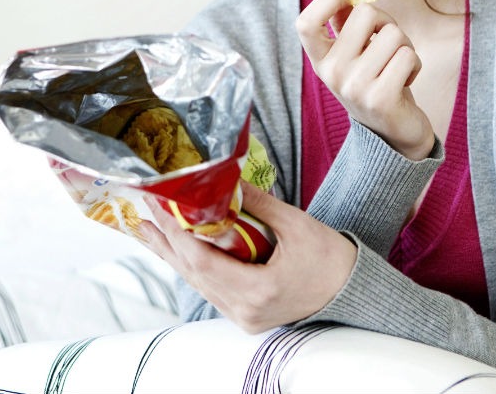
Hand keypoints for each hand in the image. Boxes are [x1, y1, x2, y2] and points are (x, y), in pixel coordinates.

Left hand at [139, 182, 356, 333]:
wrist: (351, 290)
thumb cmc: (330, 257)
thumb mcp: (296, 224)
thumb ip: (258, 204)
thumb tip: (225, 179)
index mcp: (258, 290)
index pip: (202, 261)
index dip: (175, 233)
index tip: (158, 207)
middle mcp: (245, 310)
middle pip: (193, 273)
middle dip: (166, 240)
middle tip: (144, 210)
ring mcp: (243, 317)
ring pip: (197, 283)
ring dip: (173, 254)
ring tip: (148, 228)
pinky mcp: (245, 315)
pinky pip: (210, 289)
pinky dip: (192, 266)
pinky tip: (176, 249)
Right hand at [296, 0, 435, 159]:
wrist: (392, 134)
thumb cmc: (375, 81)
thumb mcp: (353, 55)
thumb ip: (346, 25)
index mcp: (321, 60)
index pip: (305, 23)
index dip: (327, 1)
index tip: (346, 2)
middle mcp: (332, 73)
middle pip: (365, 12)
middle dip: (386, 21)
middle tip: (388, 43)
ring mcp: (355, 87)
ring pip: (394, 34)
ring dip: (405, 46)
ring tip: (397, 66)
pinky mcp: (381, 98)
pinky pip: (409, 56)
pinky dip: (415, 65)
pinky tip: (405, 81)